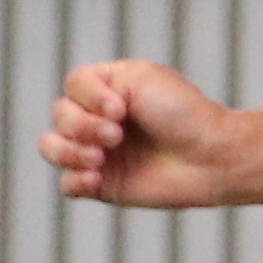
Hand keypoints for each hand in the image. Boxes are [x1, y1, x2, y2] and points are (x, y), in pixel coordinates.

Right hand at [41, 54, 243, 205]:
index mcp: (109, 89)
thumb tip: (77, 120)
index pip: (73, 85)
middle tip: (117, 135)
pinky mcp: (102, 185)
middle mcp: (99, 119)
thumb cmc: (182, 113)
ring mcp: (98, 152)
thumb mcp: (140, 77)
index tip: (121, 107)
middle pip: (59, 115)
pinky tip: (96, 178)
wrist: (211, 156)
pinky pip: (66, 185)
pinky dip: (74, 180)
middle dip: (82, 126)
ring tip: (100, 159)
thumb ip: (98, 83)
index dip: (88, 97)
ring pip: (51, 148)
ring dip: (69, 151)